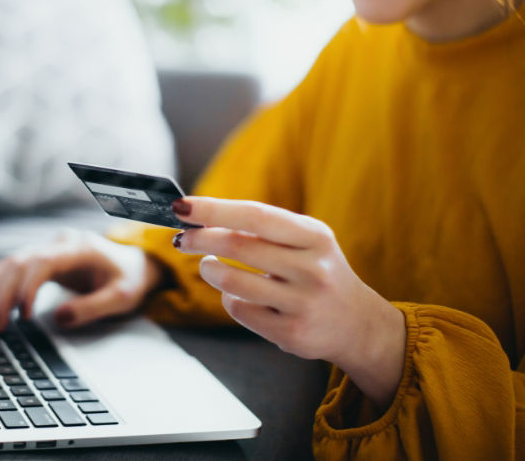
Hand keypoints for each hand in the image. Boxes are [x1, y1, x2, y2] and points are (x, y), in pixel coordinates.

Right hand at [0, 230, 163, 331]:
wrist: (136, 265)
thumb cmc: (129, 279)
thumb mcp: (121, 297)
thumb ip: (92, 307)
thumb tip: (58, 318)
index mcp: (80, 248)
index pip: (43, 262)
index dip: (28, 287)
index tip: (22, 315)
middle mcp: (62, 243)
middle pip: (22, 261)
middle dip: (6, 293)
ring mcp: (53, 248)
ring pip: (16, 261)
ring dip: (0, 288)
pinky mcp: (48, 259)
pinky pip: (18, 265)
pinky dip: (1, 277)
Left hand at [172, 197, 406, 408]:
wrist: (357, 323)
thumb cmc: (316, 271)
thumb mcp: (306, 241)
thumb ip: (264, 229)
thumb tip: (203, 218)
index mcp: (315, 236)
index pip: (256, 215)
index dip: (214, 209)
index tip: (182, 206)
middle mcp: (313, 268)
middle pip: (238, 245)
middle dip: (200, 239)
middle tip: (183, 239)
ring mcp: (303, 303)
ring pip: (232, 281)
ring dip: (210, 270)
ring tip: (209, 266)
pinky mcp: (292, 333)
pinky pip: (240, 309)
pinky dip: (228, 299)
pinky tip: (236, 294)